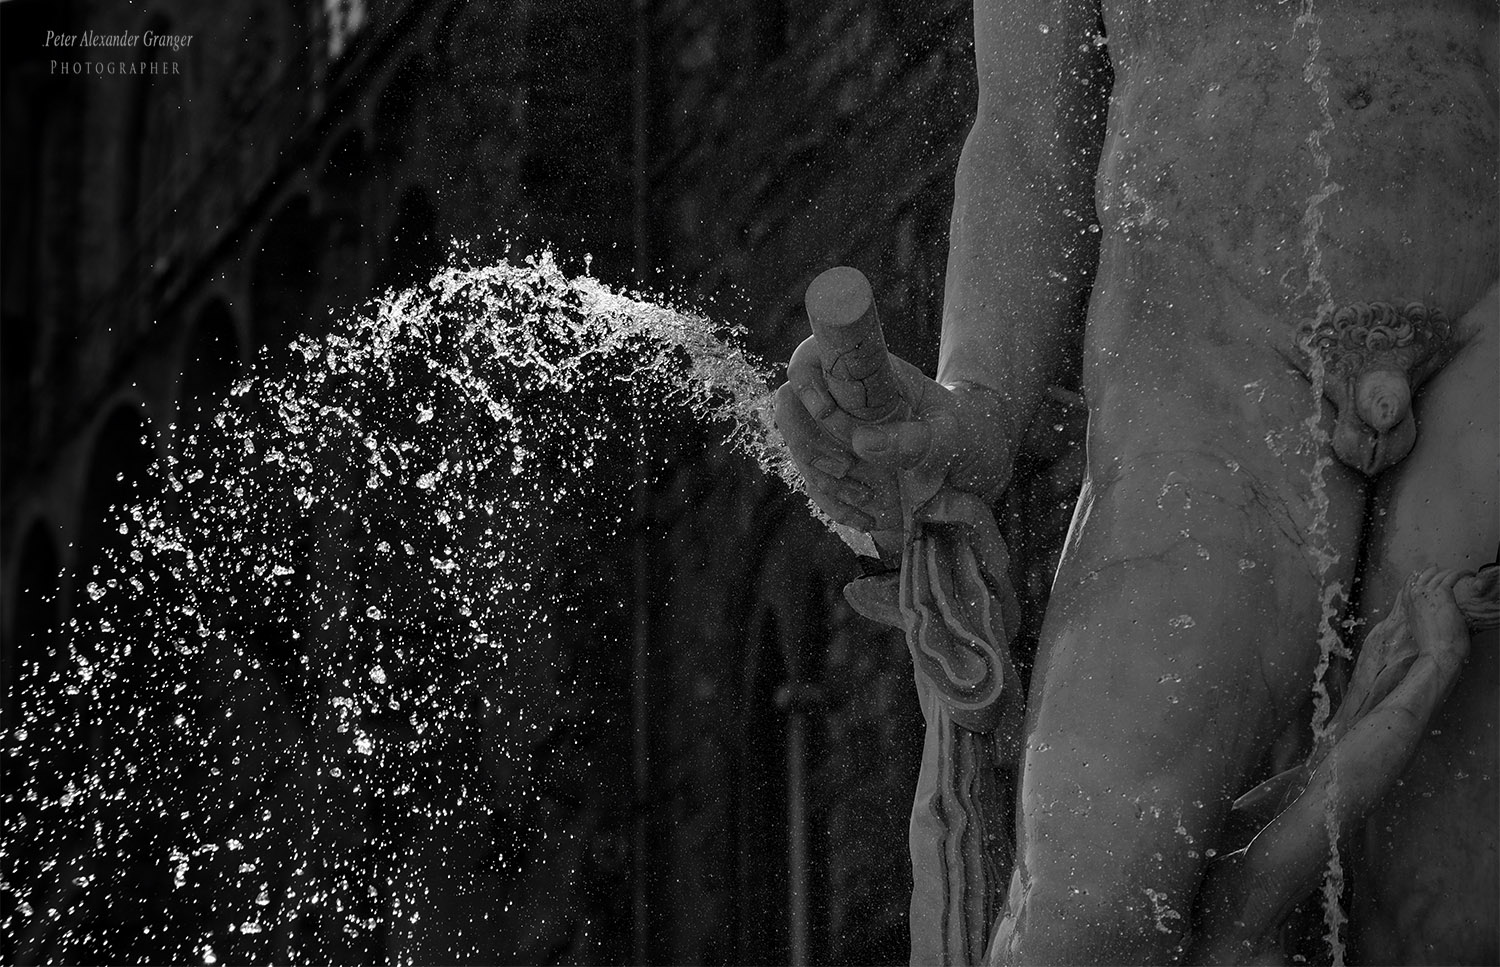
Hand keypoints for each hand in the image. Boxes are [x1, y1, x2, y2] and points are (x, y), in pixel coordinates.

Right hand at [773, 335, 1011, 533]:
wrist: (980, 463)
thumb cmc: (969, 434)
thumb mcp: (953, 435)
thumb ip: (915, 439)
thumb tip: (862, 443)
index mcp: (866, 374)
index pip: (813, 359)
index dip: (806, 379)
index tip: (826, 411)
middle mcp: (843, 402)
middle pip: (790, 407)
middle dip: (806, 440)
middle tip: (843, 468)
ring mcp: (838, 437)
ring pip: (800, 450)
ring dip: (822, 478)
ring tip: (865, 498)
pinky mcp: (842, 472)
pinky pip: (819, 486)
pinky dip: (835, 506)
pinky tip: (866, 518)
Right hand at [1403, 565, 1470, 670]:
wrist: (1437, 653)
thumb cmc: (1432, 646)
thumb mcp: (1419, 629)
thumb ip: (1422, 616)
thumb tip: (1432, 614)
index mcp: (1407, 605)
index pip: (1411, 581)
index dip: (1423, 575)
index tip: (1431, 572)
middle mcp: (1414, 596)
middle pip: (1425, 574)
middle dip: (1438, 571)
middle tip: (1449, 572)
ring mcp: (1427, 593)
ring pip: (1440, 574)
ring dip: (1452, 572)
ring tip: (1462, 573)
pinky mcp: (1442, 593)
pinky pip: (1452, 576)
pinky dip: (1461, 573)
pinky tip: (1467, 574)